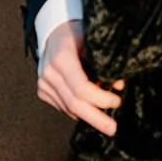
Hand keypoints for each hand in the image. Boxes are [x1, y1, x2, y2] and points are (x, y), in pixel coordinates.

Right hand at [36, 19, 122, 135]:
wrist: (55, 31)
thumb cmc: (79, 33)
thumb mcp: (94, 42)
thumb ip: (105, 63)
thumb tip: (119, 85)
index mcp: (62, 58)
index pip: (81, 88)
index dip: (101, 98)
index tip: (117, 101)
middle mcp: (49, 73)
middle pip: (74, 104)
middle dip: (95, 118)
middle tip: (112, 129)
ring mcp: (43, 83)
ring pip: (68, 108)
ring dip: (89, 114)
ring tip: (107, 117)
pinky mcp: (42, 91)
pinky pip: (63, 106)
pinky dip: (79, 110)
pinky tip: (92, 108)